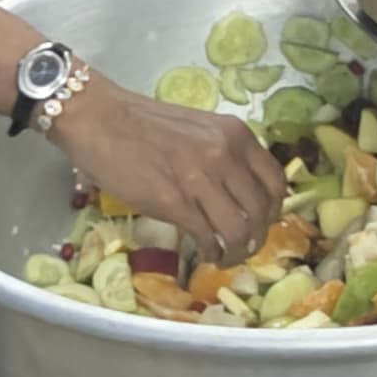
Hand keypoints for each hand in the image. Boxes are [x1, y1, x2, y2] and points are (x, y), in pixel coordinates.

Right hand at [48, 81, 283, 262]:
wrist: (100, 120)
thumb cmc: (143, 125)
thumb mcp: (200, 130)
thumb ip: (224, 154)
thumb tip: (239, 191)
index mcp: (236, 135)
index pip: (276, 182)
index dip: (273, 210)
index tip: (262, 222)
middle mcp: (226, 156)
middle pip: (262, 212)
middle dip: (258, 237)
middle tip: (245, 247)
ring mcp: (201, 180)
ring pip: (240, 230)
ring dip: (237, 252)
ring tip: (226, 256)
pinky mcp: (174, 202)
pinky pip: (208, 237)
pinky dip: (212, 252)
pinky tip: (205, 254)